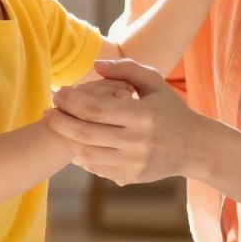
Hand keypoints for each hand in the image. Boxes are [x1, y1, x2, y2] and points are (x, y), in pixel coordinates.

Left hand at [46, 59, 202, 185]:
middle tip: (47, 111)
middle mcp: (136, 141)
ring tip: (57, 126)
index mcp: (142, 115)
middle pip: (85, 132)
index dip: (72, 101)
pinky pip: (96, 167)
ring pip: (87, 153)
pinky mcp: (131, 176)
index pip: (96, 109)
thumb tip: (96, 66)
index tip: (58, 93)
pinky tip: (75, 143)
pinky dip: (81, 156)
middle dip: (60, 121)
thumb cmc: (171, 110)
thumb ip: (126, 69)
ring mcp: (133, 162)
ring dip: (67, 139)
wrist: (194, 147)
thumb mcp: (155, 82)